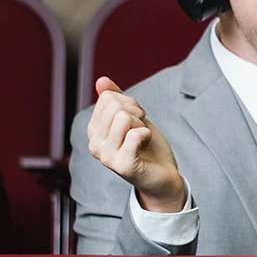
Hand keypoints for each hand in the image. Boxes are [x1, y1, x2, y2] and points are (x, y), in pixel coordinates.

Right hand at [86, 76, 185, 211]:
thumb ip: (117, 99)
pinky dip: (147, 134)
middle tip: (141, 130)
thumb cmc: (148, 147)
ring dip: (141, 125)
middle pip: (115, 106)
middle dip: (136, 113)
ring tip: (142, 140)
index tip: (137, 120)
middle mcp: (94, 144)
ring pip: (123, 117)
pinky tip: (145, 146)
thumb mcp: (133, 118)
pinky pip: (135, 134)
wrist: (163, 176)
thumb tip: (102, 80)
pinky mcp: (122, 165)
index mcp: (93, 131)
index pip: (109, 98)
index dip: (130, 104)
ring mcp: (106, 156)